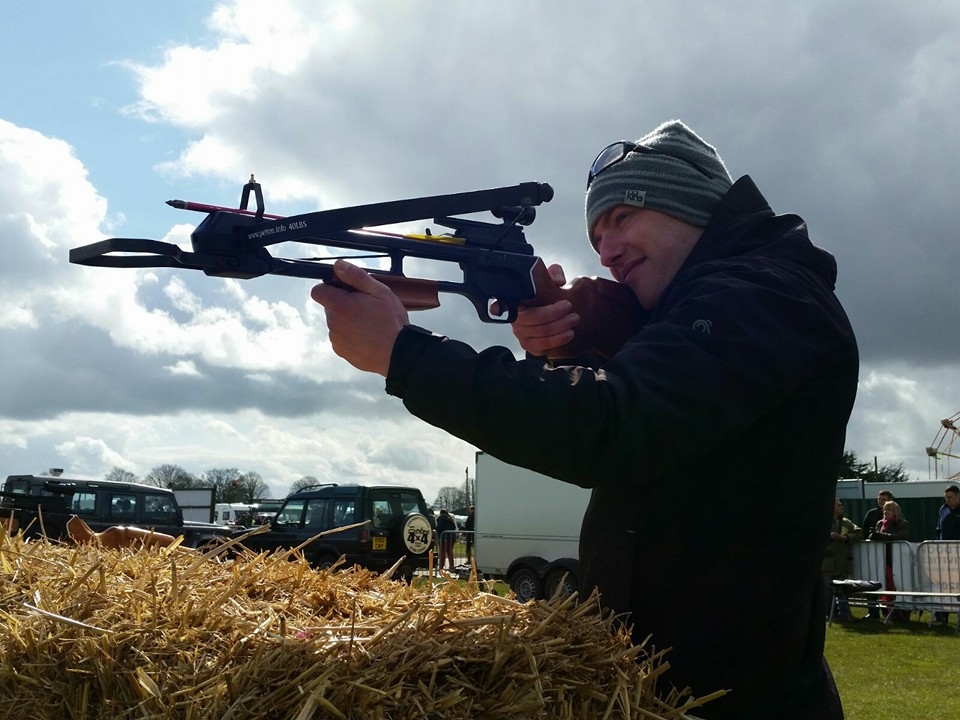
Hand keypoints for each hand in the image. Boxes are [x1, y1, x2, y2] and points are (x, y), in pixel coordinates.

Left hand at [310, 260, 409, 375]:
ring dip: (347, 320)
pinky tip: (367, 336)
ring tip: (369, 324)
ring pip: (336, 323)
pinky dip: (350, 335)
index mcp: (340, 306)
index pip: (318, 291)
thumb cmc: (391, 323)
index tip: (346, 291)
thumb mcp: (380, 292)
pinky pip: (341, 338)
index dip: (330, 288)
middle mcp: (333, 323)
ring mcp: (336, 339)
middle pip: (330, 307)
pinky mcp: (341, 351)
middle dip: (343, 304)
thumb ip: (356, 276)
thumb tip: (338, 266)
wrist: (398, 354)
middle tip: (366, 308)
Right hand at [508, 263, 580, 356]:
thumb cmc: (551, 295)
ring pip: (538, 332)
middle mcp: (514, 318)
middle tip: (569, 306)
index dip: (497, 307)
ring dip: (559, 326)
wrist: (561, 313)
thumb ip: (555, 274)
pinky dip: (556, 340)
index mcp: (515, 299)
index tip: (499, 308)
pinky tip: (567, 333)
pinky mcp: (529, 345)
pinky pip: (541, 346)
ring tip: (573, 318)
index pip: (500, 303)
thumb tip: (558, 280)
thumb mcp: (552, 279)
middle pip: (530, 318)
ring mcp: (520, 333)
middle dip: (552, 313)